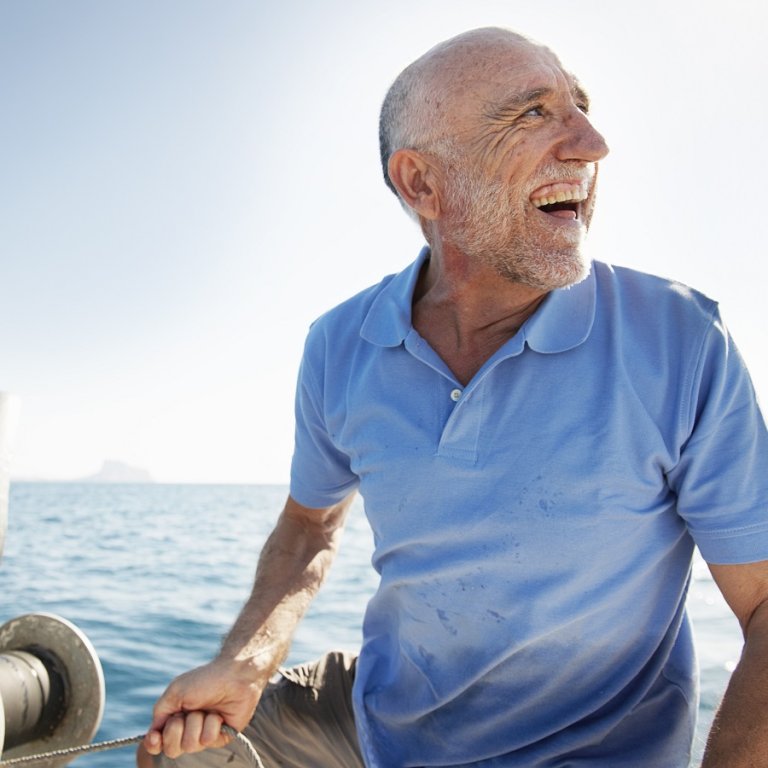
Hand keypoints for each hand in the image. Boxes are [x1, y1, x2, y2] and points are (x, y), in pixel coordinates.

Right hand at [141, 656, 269, 757]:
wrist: (234, 675)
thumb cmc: (205, 680)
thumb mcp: (175, 691)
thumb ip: (160, 712)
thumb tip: (152, 734)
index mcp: (175, 718)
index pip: (158, 742)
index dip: (154, 743)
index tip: (155, 738)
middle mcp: (188, 730)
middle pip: (172, 749)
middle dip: (176, 729)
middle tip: (188, 711)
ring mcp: (204, 735)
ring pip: (189, 745)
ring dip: (196, 722)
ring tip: (207, 709)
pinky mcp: (220, 738)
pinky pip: (207, 740)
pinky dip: (211, 724)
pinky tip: (219, 714)